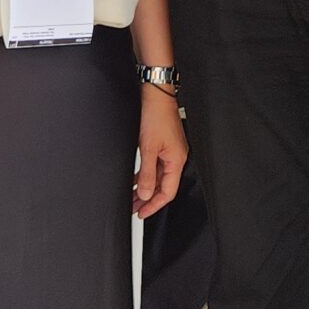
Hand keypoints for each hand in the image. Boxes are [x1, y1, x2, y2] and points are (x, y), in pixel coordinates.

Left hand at [134, 86, 186, 217]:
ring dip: (145, 188)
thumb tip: (146, 194)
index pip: (168, 192)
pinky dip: (145, 175)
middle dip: (148, 199)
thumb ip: (148, 174)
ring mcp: (169, 151)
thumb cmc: (156, 115)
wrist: (155, 95)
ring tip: (132, 198)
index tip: (142, 213)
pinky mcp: (162, 145)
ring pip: (157, 177)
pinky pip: (154, 166)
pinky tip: (134, 180)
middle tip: (135, 209)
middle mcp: (175, 157)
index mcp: (176, 160)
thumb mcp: (148, 148)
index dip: (154, 205)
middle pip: (163, 186)